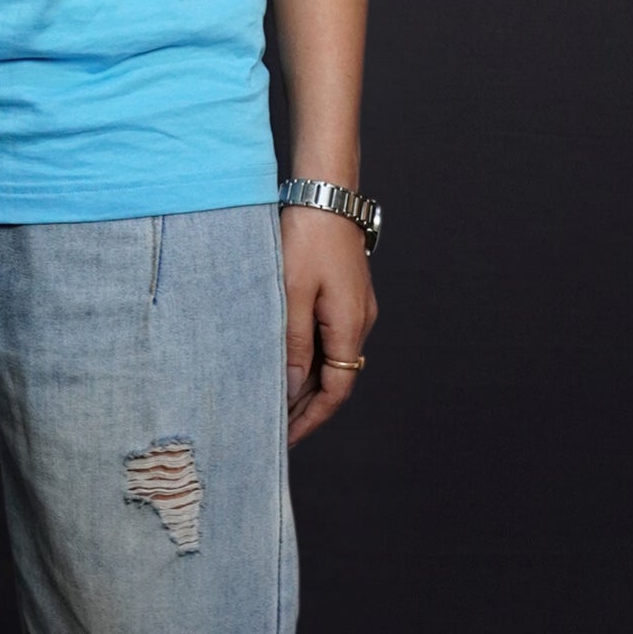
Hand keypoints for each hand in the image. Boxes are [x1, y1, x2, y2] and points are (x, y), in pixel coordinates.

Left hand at [281, 205, 376, 447]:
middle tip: (272, 428)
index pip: (335, 391)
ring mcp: (356, 309)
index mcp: (350, 325)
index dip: (310, 419)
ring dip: (305, 383)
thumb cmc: (306, 238)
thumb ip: (292, 345)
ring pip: (332, 360)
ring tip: (273, 402)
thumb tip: (290, 389)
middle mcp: (360, 322)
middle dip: (305, 407)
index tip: (284, 439)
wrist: (326, 194)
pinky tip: (284, 362)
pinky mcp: (346, 296)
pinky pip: (329, 339)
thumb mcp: (291, 295)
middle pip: (336, 380)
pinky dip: (308, 358)